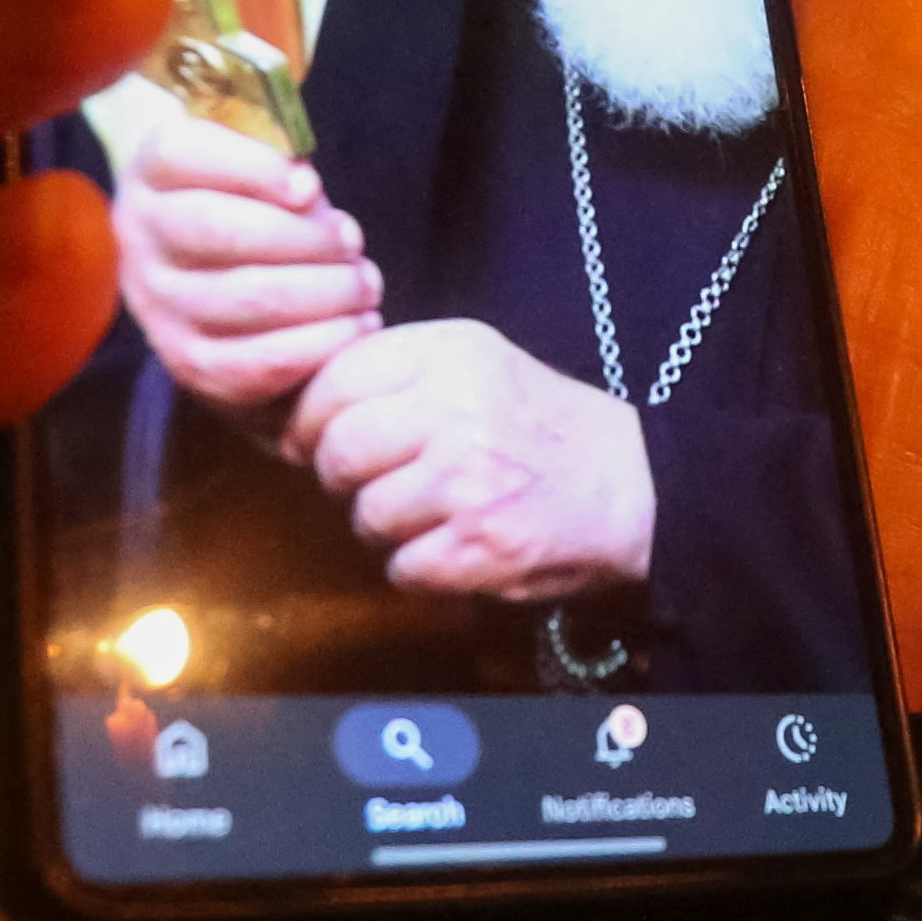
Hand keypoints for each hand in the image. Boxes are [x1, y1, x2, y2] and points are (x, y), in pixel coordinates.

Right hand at [114, 108, 382, 408]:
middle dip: (306, 236)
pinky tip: (355, 326)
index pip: (178, 154)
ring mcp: (157, 306)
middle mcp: (141, 238)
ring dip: (327, 291)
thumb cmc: (250, 201)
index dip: (253, 167)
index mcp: (152, 172)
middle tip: (351, 241)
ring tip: (363, 284)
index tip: (310, 186)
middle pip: (221, 228)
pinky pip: (255, 364)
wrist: (210, 274)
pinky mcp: (188, 362)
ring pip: (248, 298)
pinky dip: (319, 344)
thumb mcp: (254, 162)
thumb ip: (279, 165)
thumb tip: (306, 193)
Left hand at [285, 321, 652, 599]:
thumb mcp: (471, 362)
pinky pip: (402, 568)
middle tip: (371, 483)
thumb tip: (289, 410)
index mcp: (449, 352)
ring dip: (383, 527)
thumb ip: (391, 372)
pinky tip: (452, 545)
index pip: (333, 380)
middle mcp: (458, 408)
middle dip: (341, 478)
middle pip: (338, 451)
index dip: (308, 419)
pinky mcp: (482, 543)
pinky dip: (419, 568)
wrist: (631, 483)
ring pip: (365, 515)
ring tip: (425, 513)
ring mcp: (470, 478)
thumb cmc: (533, 424)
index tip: (311, 438)